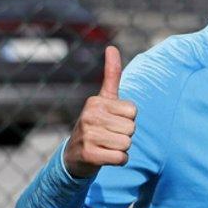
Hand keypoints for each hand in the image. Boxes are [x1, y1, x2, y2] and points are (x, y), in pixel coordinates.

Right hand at [63, 46, 136, 178]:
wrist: (74, 156)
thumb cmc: (95, 124)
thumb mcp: (103, 99)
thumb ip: (111, 75)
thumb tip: (112, 47)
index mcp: (96, 101)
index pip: (133, 111)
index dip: (127, 119)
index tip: (112, 121)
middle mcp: (90, 116)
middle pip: (131, 128)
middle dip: (124, 135)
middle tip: (108, 136)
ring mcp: (88, 135)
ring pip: (127, 144)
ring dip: (121, 148)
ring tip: (105, 145)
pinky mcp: (89, 155)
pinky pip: (121, 158)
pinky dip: (118, 160)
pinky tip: (105, 157)